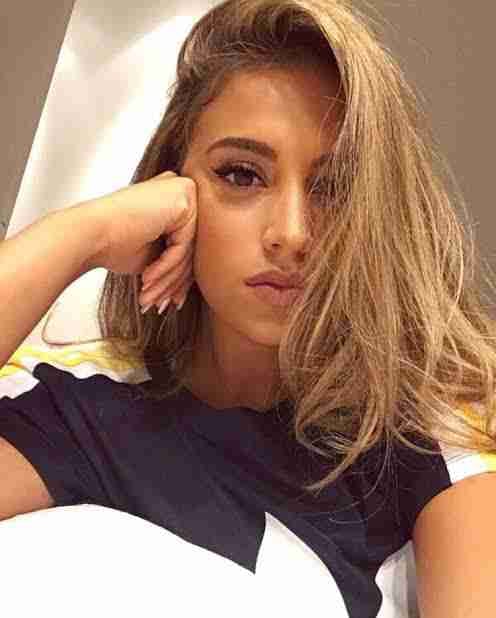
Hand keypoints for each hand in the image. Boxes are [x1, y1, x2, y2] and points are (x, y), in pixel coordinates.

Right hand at [86, 170, 197, 311]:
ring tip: (150, 299)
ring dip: (166, 281)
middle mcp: (181, 189)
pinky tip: (146, 282)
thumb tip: (187, 283)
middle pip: (189, 248)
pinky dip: (164, 268)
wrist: (89, 233)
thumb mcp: (152, 255)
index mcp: (173, 198)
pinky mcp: (183, 197)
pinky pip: (182, 246)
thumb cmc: (111, 242)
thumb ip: (173, 259)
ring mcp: (184, 190)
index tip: (167, 301)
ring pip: (186, 250)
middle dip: (172, 283)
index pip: (185, 245)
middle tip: (160, 305)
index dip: (175, 278)